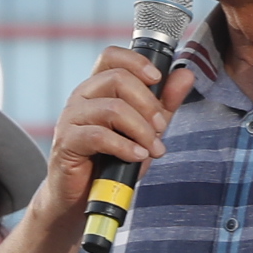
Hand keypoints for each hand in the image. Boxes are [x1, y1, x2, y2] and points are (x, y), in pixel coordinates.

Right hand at [39, 46, 195, 228]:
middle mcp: (82, 97)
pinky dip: (125, 146)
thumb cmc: (112, 160)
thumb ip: (164, 103)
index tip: (158, 79)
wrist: (83, 196)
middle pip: (118, 79)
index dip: (137, 61)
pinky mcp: (67, 142)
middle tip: (161, 128)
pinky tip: (137, 157)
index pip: (112, 56)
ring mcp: (71, 118)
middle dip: (148, 104)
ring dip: (141, 130)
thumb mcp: (145, 129)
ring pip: (113, 108)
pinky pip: (100, 135)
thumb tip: (186, 75)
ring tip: (152, 149)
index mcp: (98, 87)